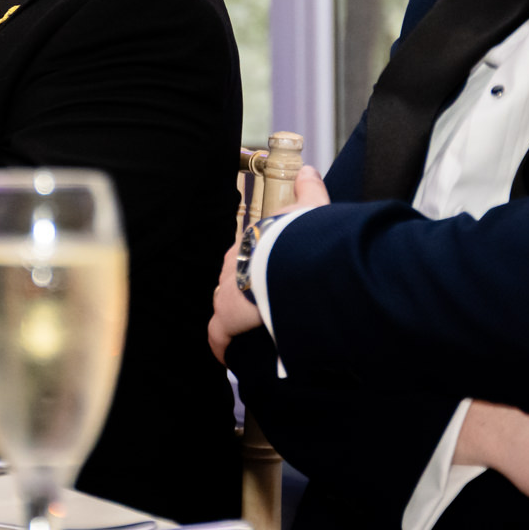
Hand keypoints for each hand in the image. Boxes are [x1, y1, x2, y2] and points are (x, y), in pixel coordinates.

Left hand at [205, 165, 329, 361]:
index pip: (245, 256)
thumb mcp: (310, 210)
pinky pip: (218, 336)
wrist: (288, 258)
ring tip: (253, 334)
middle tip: (262, 310)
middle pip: (232, 282)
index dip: (254, 269)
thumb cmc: (301, 235)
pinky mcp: (225, 318)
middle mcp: (232, 265)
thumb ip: (308, 191)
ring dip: (235, 321)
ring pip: (225, 308)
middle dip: (243, 296)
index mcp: (250, 242)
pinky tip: (229, 357)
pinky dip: (223, 346)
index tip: (263, 281)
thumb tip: (308, 171)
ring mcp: (226, 292)